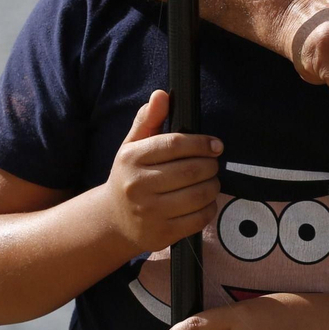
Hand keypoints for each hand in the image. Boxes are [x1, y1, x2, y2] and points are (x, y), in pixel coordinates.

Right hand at [104, 90, 222, 255]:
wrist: (113, 219)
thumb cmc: (129, 176)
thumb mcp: (132, 146)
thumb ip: (148, 120)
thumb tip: (161, 95)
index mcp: (132, 158)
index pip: (175, 144)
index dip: (201, 143)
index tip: (216, 145)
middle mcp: (138, 185)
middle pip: (192, 170)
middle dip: (210, 165)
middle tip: (212, 164)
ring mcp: (149, 212)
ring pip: (199, 195)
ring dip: (213, 186)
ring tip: (210, 181)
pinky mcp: (161, 234)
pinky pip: (198, 219)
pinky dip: (209, 208)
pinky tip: (204, 201)